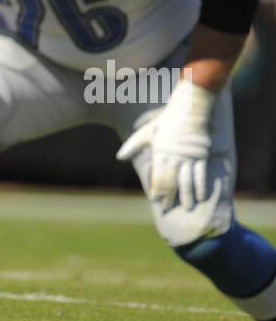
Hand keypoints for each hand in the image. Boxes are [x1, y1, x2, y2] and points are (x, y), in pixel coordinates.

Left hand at [117, 82, 213, 210]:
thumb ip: (133, 145)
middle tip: (167, 209)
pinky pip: (201, 175)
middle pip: (171, 182)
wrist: (189, 110)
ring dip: (186, 196)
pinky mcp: (201, 156)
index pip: (157, 176)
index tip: (154, 200)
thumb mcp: (147, 131)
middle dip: (169, 197)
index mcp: (160, 152)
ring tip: (187, 208)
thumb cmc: (167, 121)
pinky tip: (200, 197)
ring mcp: (189, 158)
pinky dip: (201, 186)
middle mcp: (175, 157)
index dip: (156, 190)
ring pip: (187, 181)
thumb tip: (119, 157)